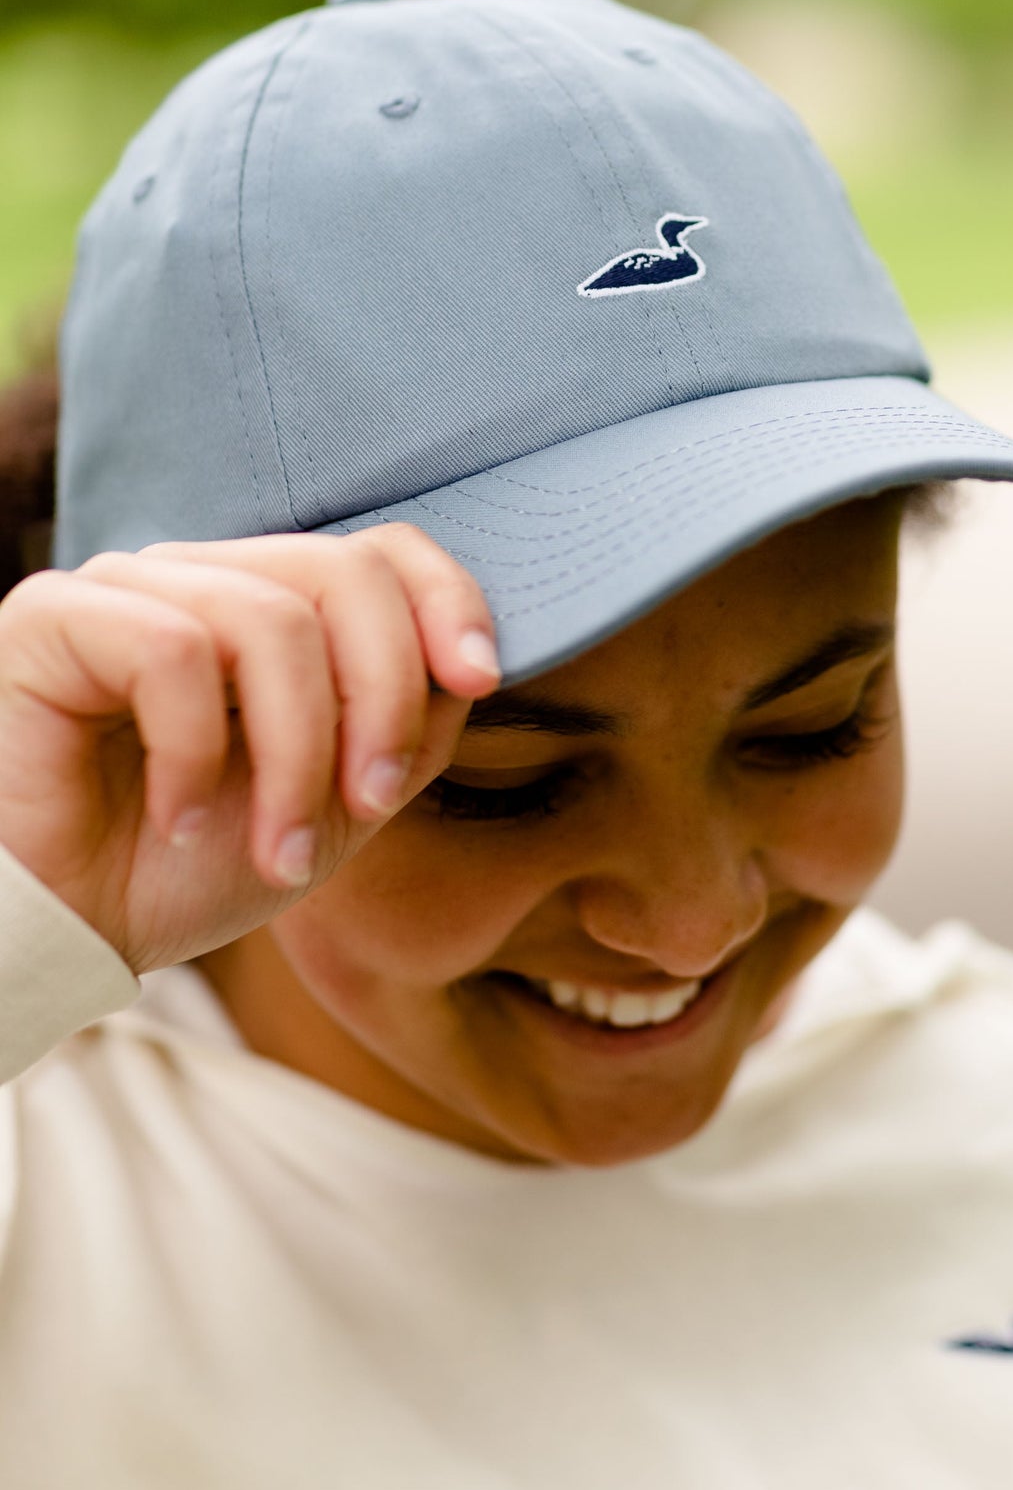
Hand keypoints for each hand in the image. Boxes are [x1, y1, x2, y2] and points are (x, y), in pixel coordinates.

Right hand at [0, 525, 498, 973]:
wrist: (67, 940)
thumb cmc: (187, 871)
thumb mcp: (334, 805)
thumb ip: (407, 726)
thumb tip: (468, 663)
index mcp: (270, 606)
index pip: (379, 549)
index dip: (447, 597)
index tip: (482, 678)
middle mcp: (202, 578)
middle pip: (344, 572)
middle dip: (384, 695)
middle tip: (373, 800)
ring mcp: (127, 587)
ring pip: (271, 622)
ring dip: (298, 755)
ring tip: (282, 852)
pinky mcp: (52, 617)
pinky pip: (171, 650)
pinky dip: (195, 754)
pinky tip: (175, 819)